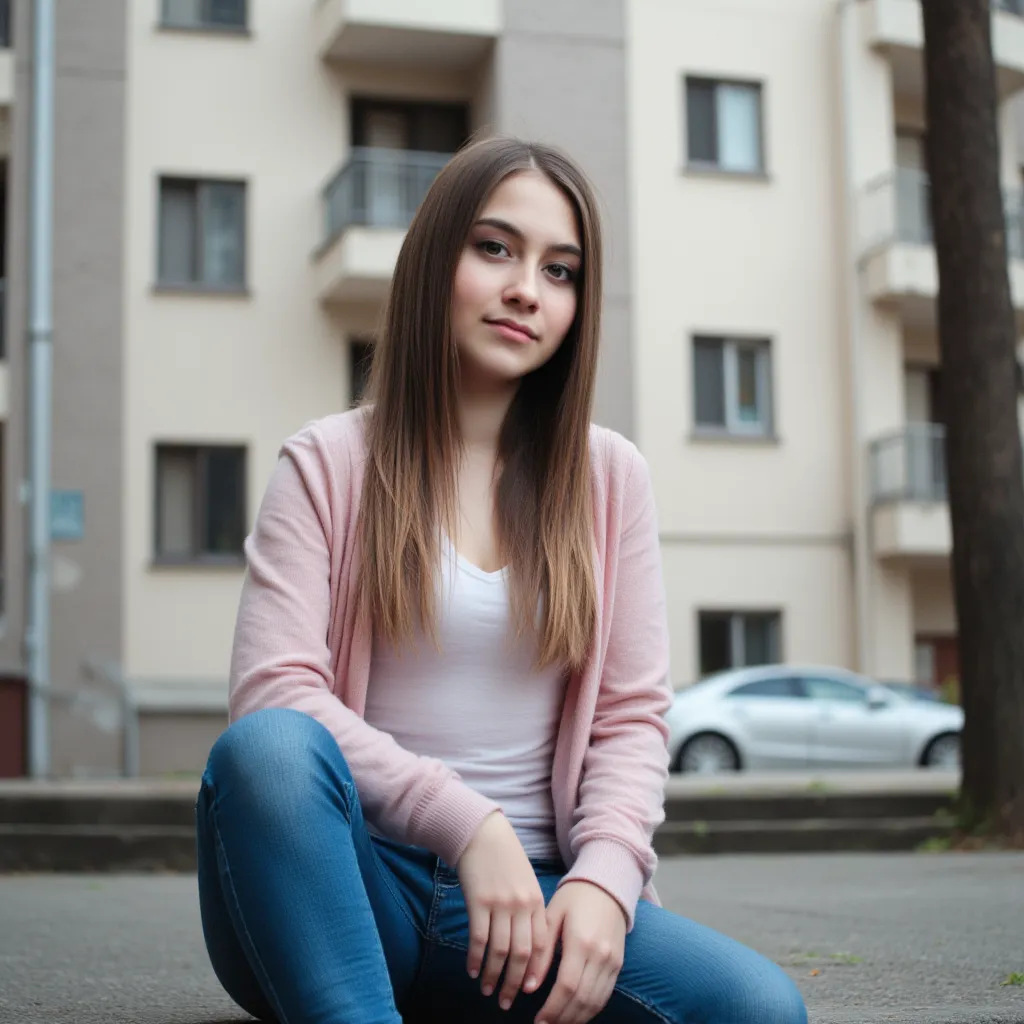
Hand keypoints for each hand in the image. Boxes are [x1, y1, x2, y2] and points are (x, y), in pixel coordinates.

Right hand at [457, 812, 551, 1009]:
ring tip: (487, 991)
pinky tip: (471, 970)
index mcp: (535, 901)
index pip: (541, 946)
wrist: (481, 832)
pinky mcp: (478, 901)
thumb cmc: (504, 859)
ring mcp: (499, 904)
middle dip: (515, 983)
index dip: (535, 972)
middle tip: (507, 1003)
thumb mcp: (525, 881)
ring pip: (499, 951)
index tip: (530, 992)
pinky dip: (475, 958)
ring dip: (493, 976)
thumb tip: (529, 945)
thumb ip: (529, 909)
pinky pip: (478, 938)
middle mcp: (520, 905)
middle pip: (521, 954)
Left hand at [535, 881, 626, 1023]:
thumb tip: (528, 986)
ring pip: (595, 1002)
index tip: (537, 1020)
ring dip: (576, 1018)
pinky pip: (605, 995)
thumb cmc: (574, 898)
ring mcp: (612, 962)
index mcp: (581, 941)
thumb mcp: (552, 917)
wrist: (607, 885)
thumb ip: (541, 952)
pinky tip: (576, 1015)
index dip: (552, 1008)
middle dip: (562, 1018)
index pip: (567, 986)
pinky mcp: (618, 964)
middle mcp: (600, 955)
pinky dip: (591, 1010)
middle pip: (581, 999)